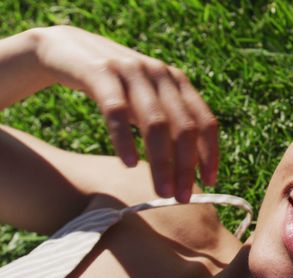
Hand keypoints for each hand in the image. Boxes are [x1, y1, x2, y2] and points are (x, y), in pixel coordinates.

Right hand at [32, 25, 217, 201]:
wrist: (65, 49)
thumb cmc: (112, 85)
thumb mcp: (145, 100)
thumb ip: (166, 123)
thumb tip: (187, 169)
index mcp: (177, 81)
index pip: (204, 120)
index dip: (210, 153)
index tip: (210, 182)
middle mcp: (159, 73)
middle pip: (184, 126)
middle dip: (186, 165)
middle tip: (181, 197)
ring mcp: (131, 71)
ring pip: (156, 122)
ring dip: (162, 161)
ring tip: (162, 191)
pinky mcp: (100, 73)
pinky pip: (117, 111)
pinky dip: (125, 139)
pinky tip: (128, 164)